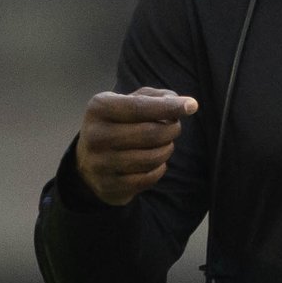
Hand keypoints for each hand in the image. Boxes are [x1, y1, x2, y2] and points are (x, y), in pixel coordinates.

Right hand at [76, 86, 198, 205]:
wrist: (88, 162)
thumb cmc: (118, 124)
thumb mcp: (128, 102)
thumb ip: (155, 97)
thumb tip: (179, 102)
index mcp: (99, 107)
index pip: (140, 106)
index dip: (169, 107)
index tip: (193, 105)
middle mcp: (95, 135)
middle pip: (151, 133)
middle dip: (172, 130)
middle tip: (174, 128)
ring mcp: (100, 163)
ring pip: (152, 158)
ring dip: (167, 150)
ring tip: (164, 144)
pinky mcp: (108, 185)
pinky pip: (148, 178)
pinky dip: (159, 169)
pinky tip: (155, 163)